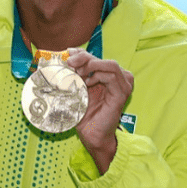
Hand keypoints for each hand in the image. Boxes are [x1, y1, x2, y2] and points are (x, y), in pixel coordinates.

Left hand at [66, 49, 134, 174]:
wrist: (91, 135)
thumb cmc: (84, 115)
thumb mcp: (76, 90)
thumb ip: (74, 75)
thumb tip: (63, 58)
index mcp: (107, 76)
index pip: (95, 58)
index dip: (81, 53)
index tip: (67, 53)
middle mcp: (118, 79)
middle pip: (102, 58)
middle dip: (84, 58)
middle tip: (70, 63)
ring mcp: (123, 85)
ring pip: (109, 64)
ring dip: (91, 66)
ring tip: (78, 74)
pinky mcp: (122, 93)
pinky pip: (112, 75)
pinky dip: (98, 75)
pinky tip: (87, 83)